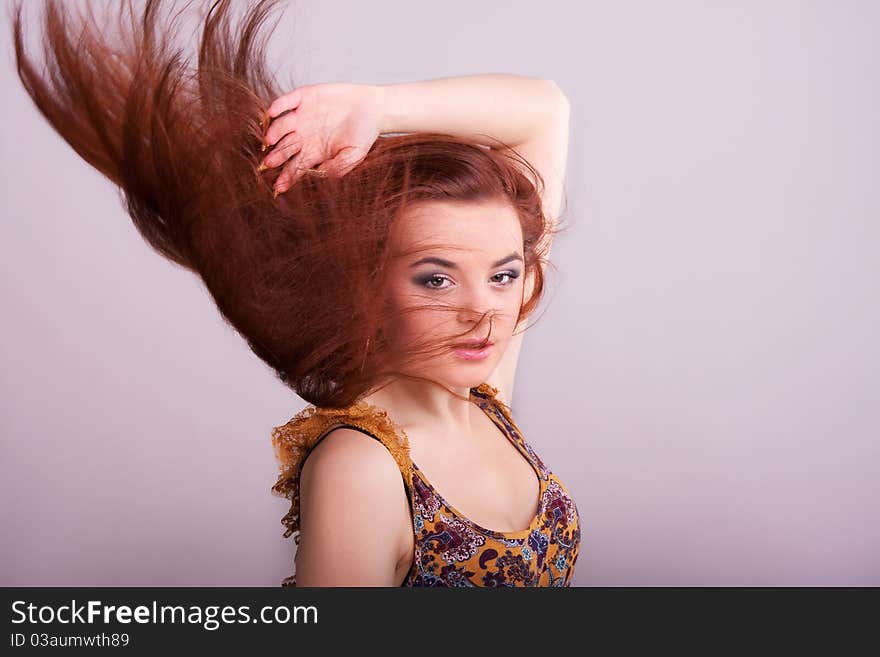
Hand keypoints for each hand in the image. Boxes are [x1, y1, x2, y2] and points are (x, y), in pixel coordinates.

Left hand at [260, 82, 384, 192]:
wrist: (373, 108)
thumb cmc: (364, 134)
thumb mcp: (355, 155)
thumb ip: (339, 166)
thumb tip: (320, 172)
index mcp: (313, 153)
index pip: (295, 167)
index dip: (287, 177)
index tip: (279, 187)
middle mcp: (303, 136)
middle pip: (284, 148)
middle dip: (277, 156)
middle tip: (270, 162)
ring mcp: (302, 116)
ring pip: (281, 126)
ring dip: (274, 133)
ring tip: (270, 140)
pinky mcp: (305, 97)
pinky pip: (287, 101)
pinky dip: (279, 105)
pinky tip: (272, 112)